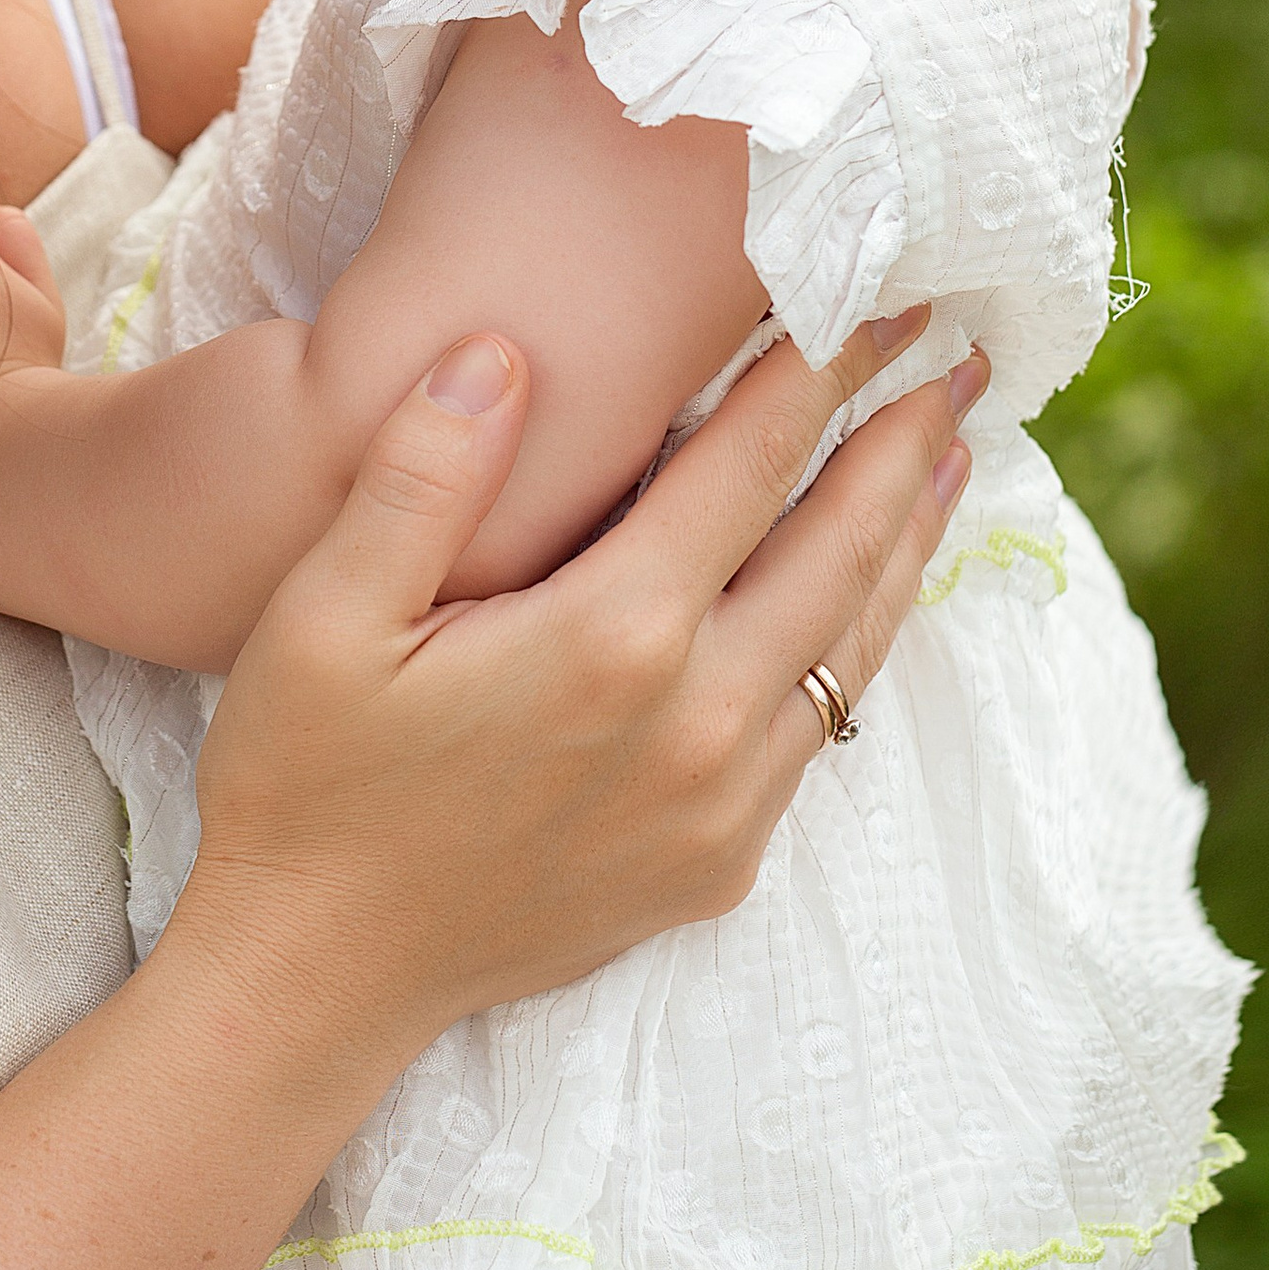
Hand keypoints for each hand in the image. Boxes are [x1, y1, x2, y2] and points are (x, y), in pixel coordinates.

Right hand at [173, 303, 979, 1061]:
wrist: (315, 977)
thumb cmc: (306, 779)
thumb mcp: (323, 613)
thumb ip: (421, 472)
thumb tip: (503, 349)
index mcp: (611, 635)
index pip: (754, 461)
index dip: (824, 364)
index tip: (881, 293)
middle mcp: (696, 719)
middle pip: (840, 543)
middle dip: (904, 439)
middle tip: (962, 353)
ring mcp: (720, 802)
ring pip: (852, 641)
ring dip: (907, 537)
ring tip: (951, 453)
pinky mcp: (718, 861)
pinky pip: (818, 726)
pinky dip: (858, 639)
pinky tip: (863, 595)